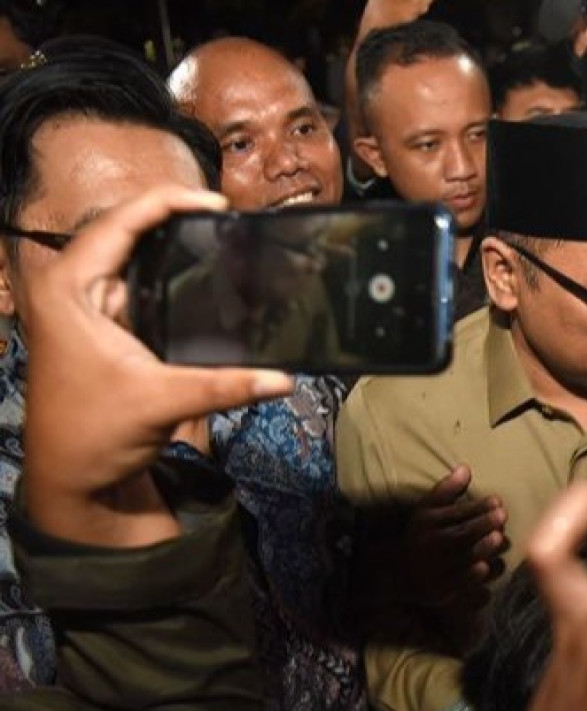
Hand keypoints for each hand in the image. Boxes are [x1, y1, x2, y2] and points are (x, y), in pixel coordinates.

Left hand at [22, 186, 294, 543]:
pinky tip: (205, 275)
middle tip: (228, 216)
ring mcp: (89, 308)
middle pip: (127, 231)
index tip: (216, 202)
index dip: (167, 201)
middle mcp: (73, 289)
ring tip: (223, 235)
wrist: (70, 480)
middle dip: (176, 217)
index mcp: (69, 290)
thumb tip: (283, 378)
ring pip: (135, 257)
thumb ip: (226, 386)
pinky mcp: (107, 328)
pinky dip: (171, 275)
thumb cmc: (91, 435)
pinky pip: (142, 285)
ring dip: (174, 245)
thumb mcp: (162, 402)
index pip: (118, 222)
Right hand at [404, 464, 509, 607]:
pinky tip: (489, 568)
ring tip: (499, 539)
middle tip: (502, 516)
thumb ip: (447, 490)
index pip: (457, 515)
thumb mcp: (427, 510)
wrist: (398, 574)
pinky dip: (476, 579)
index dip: (478, 507)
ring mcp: (437, 573)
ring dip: (483, 551)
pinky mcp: (443, 594)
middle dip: (482, 525)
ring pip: (464, 561)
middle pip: (461, 536)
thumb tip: (466, 468)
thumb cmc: (421, 536)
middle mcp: (432, 549)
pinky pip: (463, 587)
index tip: (497, 500)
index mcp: (429, 526)